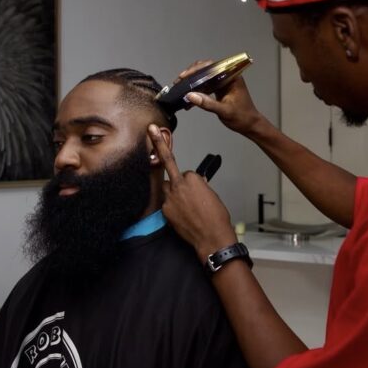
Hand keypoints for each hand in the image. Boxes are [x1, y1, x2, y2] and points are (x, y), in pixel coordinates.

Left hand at [148, 124, 237, 260]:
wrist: (212, 237)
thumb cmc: (217, 217)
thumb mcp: (212, 195)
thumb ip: (200, 186)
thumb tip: (195, 187)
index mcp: (193, 179)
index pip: (187, 172)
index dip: (192, 180)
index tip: (175, 160)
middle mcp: (179, 186)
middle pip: (170, 173)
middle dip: (171, 170)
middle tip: (151, 130)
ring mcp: (170, 199)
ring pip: (166, 188)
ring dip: (171, 192)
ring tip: (184, 204)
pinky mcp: (166, 211)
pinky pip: (165, 204)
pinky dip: (172, 207)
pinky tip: (182, 216)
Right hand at [173, 60, 263, 135]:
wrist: (250, 125)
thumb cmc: (242, 117)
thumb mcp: (224, 111)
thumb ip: (207, 103)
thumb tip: (190, 95)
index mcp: (231, 77)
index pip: (211, 66)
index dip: (195, 69)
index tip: (184, 76)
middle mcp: (227, 76)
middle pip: (206, 69)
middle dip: (191, 74)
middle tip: (179, 81)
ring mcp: (224, 82)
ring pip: (205, 77)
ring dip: (192, 82)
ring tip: (180, 88)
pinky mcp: (220, 89)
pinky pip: (206, 85)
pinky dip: (197, 91)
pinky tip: (189, 99)